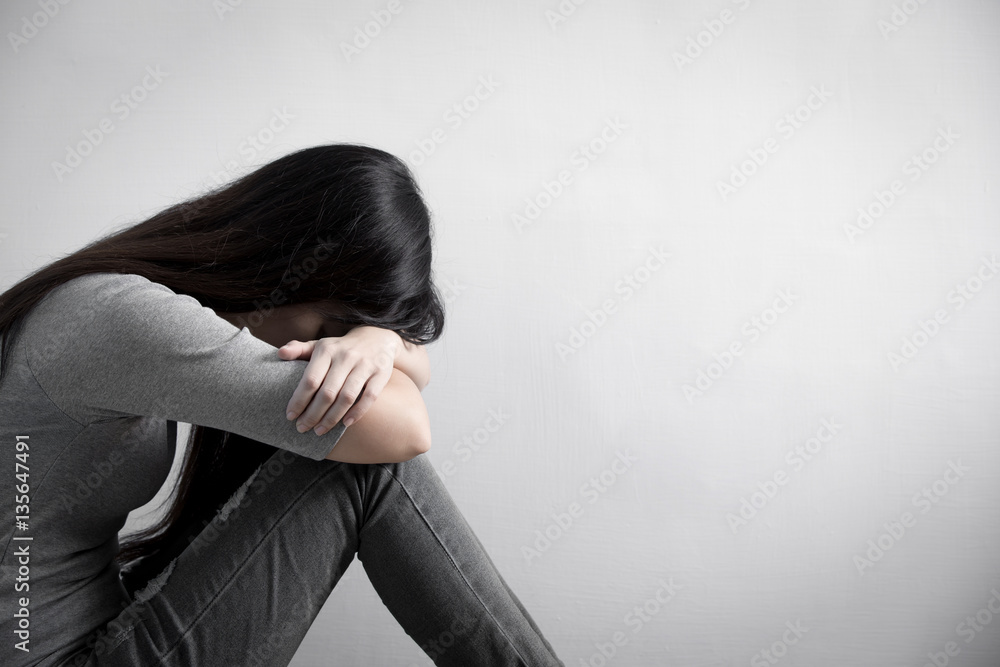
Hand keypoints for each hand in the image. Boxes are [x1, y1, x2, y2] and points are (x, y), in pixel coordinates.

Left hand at [278, 326, 401, 433]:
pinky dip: (357, 413)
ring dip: (332, 418)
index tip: (290, 416)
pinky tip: (345, 424)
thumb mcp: (320, 344)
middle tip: (302, 428)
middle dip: (313, 414)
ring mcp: (365, 365)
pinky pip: (369, 397)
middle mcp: (346, 357)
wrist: (377, 338)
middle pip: (327, 392)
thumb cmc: (341, 348)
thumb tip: (280, 354)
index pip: (310, 379)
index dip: (299, 400)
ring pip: (347, 397)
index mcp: (327, 350)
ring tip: (320, 430)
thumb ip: (299, 349)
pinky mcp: (381, 374)